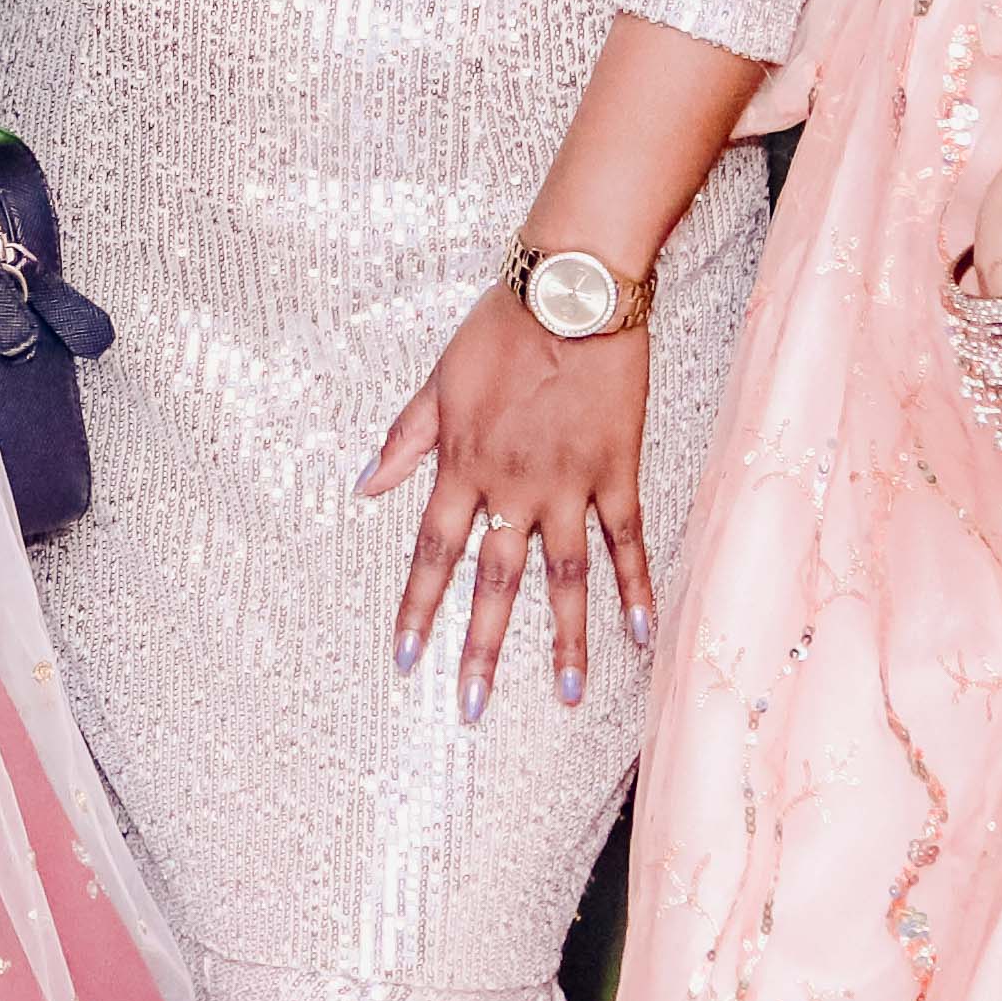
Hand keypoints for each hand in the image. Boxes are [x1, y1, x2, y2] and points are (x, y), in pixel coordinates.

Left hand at [371, 284, 652, 719]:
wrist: (571, 291)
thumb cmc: (500, 329)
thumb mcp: (437, 381)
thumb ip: (403, 440)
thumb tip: (363, 486)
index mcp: (463, 465)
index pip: (434, 552)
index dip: (419, 607)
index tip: (406, 659)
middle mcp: (513, 485)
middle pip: (495, 580)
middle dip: (480, 647)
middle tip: (470, 709)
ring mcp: (569, 483)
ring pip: (564, 575)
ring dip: (563, 638)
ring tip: (565, 695)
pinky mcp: (617, 470)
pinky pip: (626, 539)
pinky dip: (634, 586)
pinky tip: (639, 634)